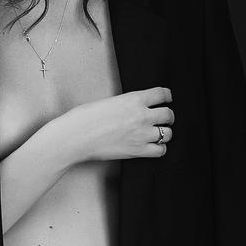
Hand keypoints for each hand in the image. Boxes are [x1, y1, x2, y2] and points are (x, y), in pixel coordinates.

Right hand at [53, 87, 174, 166]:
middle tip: (164, 118)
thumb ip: (126, 104)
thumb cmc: (85, 118)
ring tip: (156, 133)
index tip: (167, 99)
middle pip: (168, 114)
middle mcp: (142, 116)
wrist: (76, 136)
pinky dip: (159, 148)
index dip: (167, 96)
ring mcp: (142, 134)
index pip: (162, 94)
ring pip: (167, 134)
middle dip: (167, 116)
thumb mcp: (108, 102)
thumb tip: (134, 108)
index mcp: (134, 99)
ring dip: (163, 133)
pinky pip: (161, 150)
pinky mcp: (138, 151)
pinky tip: (151, 146)